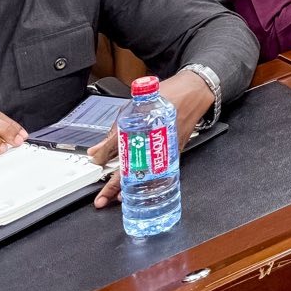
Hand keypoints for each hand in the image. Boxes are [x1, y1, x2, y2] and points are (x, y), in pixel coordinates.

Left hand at [92, 71, 215, 208]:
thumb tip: (96, 151)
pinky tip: (142, 187)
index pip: (117, 149)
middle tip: (103, 199)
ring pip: (147, 173)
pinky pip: (161, 169)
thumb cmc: (167, 95)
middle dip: (115, 187)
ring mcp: (166, 147)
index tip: (97, 174)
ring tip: (121, 197)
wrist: (194, 90)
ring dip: (133, 187)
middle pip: (131, 169)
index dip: (104, 163)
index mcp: (142, 126)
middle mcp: (155, 140)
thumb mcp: (134, 107)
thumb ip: (115, 131)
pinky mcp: (176, 151)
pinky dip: (150, 180)